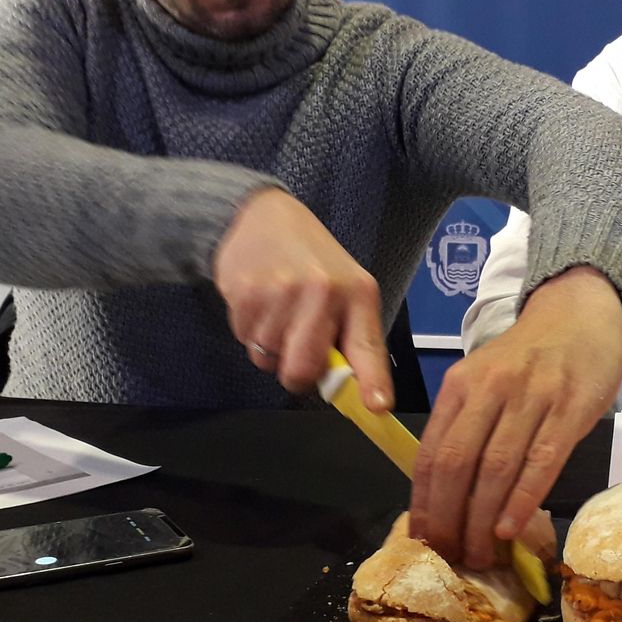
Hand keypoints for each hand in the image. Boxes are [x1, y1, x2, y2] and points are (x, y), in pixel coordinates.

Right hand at [212, 188, 392, 408]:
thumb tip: (352, 394)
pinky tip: (260, 303)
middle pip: (303, 370)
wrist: (262, 215)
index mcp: (358, 293)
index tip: (376, 406)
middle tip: (297, 349)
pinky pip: (244, 340)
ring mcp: (281, 292)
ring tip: (278, 312)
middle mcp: (323, 292)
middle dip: (297, 374)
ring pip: (268, 360)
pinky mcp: (245, 293)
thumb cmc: (313, 261)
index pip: (367, 347)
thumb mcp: (346, 289)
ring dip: (269, 348)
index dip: (371, 382)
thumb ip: (350, 337)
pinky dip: (250, 331)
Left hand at [410, 266, 621, 567]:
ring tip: (481, 554)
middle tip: (452, 556)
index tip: (423, 540)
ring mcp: (531, 397)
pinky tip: (511, 529)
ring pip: (496, 468)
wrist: (577, 315)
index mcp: (460, 386)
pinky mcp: (570, 408)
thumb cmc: (527, 357)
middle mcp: (489, 389)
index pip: (430, 452)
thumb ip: (464, 425)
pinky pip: (541, 460)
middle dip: (449, 518)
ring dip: (484, 519)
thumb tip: (444, 494)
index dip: (423, 502)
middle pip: (457, 463)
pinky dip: (522, 499)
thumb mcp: (483, 379)